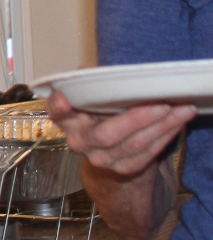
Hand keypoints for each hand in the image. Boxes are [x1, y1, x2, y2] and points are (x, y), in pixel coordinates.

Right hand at [45, 91, 194, 175]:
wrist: (110, 154)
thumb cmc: (102, 115)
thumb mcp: (94, 99)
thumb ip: (95, 85)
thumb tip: (102, 71)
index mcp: (68, 120)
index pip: (57, 113)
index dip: (59, 106)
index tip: (64, 98)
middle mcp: (80, 142)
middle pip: (105, 134)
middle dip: (136, 119)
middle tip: (161, 104)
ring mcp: (101, 158)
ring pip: (133, 144)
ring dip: (161, 126)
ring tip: (181, 109)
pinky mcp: (124, 168)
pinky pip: (147, 153)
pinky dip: (165, 135)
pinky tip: (178, 122)